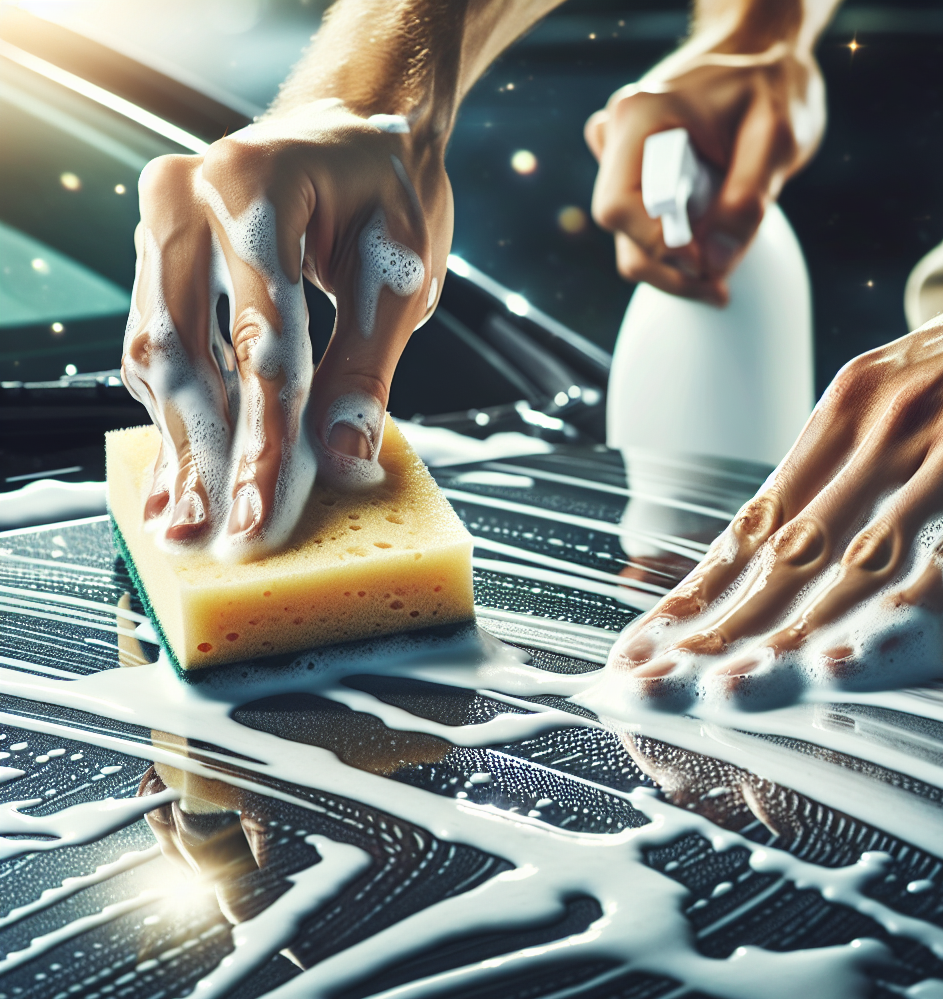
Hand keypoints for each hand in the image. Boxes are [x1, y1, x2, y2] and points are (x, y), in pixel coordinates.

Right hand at [121, 100, 451, 559]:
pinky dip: (175, 410)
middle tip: (207, 532)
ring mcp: (160, 221)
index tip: (260, 512)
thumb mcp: (396, 279)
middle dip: (203, 456)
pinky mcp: (159, 253)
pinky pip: (159, 342)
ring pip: (159, 355)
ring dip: (178, 443)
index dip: (262, 441)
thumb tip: (340, 462)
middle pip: (187, 353)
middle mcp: (186, 197)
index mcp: (254, 188)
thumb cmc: (386, 193)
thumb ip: (366, 371)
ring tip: (186, 518)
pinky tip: (179, 469)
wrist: (358, 135)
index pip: (260, 343)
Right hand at [585, 37, 823, 304]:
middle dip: (668, 267)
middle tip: (719, 284)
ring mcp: (623, 162)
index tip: (706, 261)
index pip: (620, 207)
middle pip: (620, 232)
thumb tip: (715, 262)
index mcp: (640, 118)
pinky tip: (710, 249)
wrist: (762, 56)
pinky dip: (673, 253)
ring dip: (672, 268)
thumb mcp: (778, 136)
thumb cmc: (772, 85)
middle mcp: (618, 139)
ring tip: (721, 272)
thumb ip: (749, 198)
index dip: (658, 245)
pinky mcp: (636, 180)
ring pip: (629, 241)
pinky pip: (641, 233)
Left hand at [609, 284, 942, 704]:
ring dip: (799, 635)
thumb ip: (840, 462)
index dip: (704, 589)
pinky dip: (908, 608)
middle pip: (794, 552)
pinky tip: (858, 654)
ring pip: (863, 561)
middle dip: (727, 627)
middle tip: (665, 681)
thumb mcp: (897, 387)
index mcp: (848, 409)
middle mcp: (886, 426)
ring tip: (740, 686)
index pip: (758, 521)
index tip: (655, 640)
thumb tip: (773, 541)